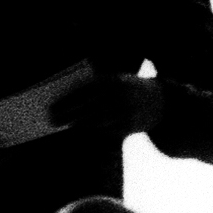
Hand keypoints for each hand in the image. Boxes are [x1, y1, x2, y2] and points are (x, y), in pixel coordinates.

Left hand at [49, 73, 166, 138]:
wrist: (161, 102)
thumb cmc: (127, 89)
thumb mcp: (115, 81)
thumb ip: (95, 88)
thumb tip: (66, 100)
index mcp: (114, 81)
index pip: (85, 90)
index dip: (66, 99)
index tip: (51, 105)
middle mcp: (120, 96)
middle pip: (87, 107)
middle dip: (67, 114)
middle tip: (51, 120)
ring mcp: (126, 112)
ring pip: (96, 121)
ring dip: (77, 124)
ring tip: (63, 125)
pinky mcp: (130, 127)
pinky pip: (106, 130)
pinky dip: (91, 131)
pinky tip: (80, 130)